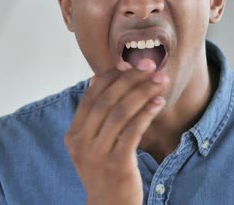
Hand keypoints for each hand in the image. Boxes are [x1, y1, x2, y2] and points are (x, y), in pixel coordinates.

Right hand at [64, 59, 168, 204]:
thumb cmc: (105, 171)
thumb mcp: (92, 144)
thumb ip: (94, 115)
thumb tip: (96, 78)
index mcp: (74, 135)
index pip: (91, 97)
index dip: (111, 77)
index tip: (128, 63)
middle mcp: (81, 143)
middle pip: (107, 101)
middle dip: (130, 79)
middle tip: (150, 66)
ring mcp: (98, 154)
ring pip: (121, 113)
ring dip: (143, 92)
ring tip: (159, 80)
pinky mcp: (117, 163)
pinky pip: (134, 130)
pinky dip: (147, 113)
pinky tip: (158, 102)